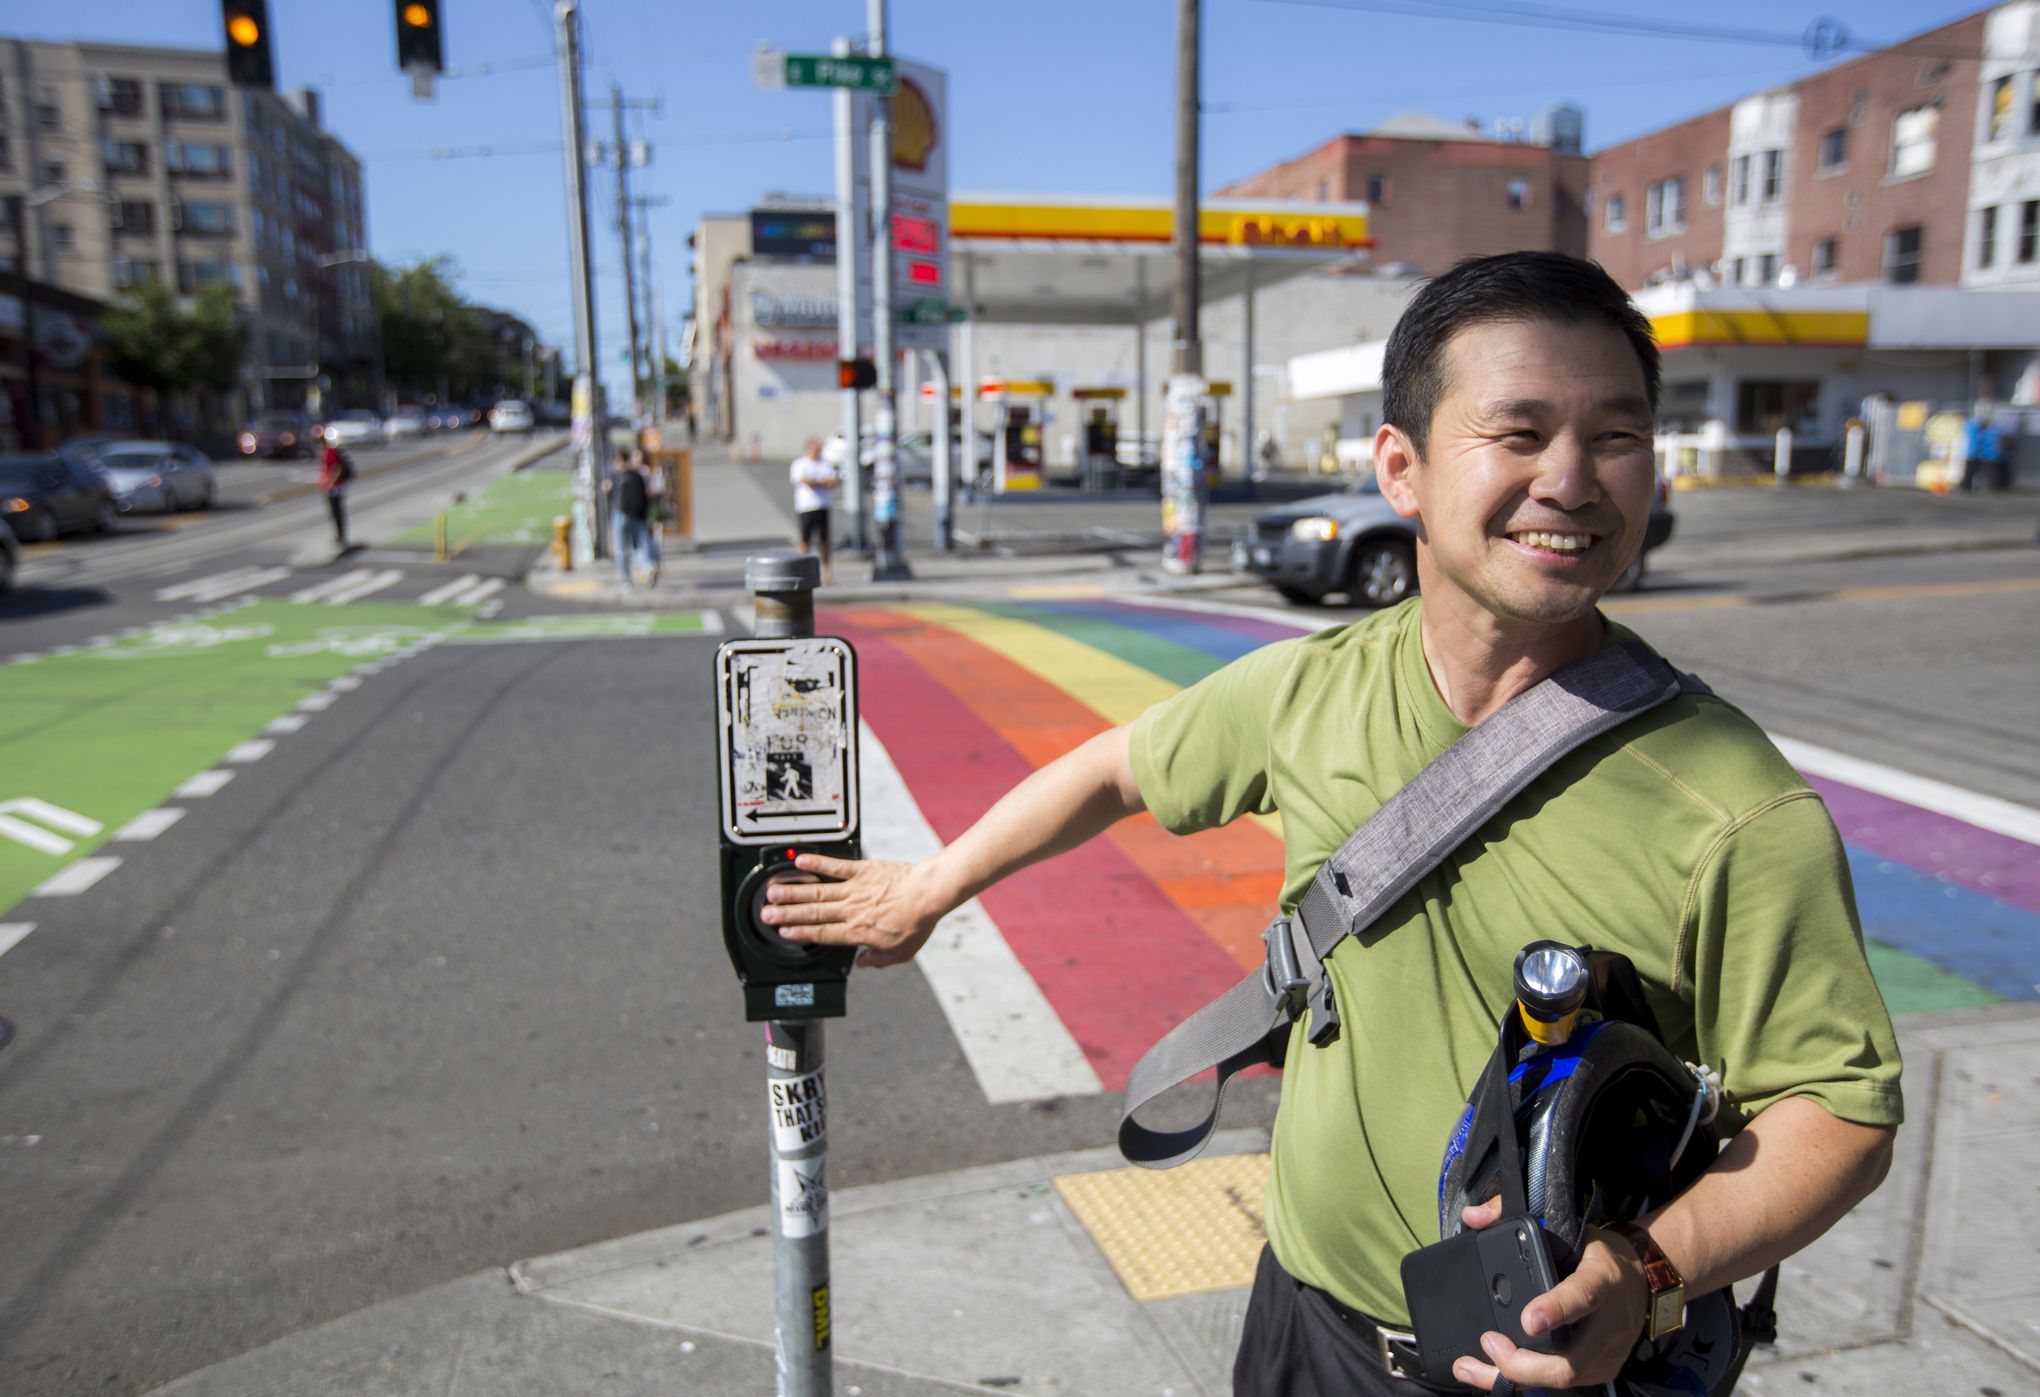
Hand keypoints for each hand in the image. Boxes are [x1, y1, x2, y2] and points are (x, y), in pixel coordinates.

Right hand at [756, 853, 947, 968]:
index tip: (783, 933)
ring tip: (773, 890)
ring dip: (793, 891)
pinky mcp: (862, 870)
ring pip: (817, 890)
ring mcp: (855, 889)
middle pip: (812, 913)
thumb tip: (862, 964)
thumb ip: (878, 960)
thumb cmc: (917, 922)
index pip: (822, 934)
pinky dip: (817, 862)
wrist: (929, 894)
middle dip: (787, 914)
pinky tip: (800, 861)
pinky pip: (836, 866)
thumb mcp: (901, 953)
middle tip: (766, 914)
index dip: (800, 934)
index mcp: (858, 932)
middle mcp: (851, 910)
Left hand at [1450, 1200, 1647, 1391]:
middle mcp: (1608, 1325)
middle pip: (1570, 1362)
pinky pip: (1563, 1384)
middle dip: (1523, 1364)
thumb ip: (1513, 1214)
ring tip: (1470, 1368)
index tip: (1527, 1320)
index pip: (1582, 1297)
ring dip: (1514, 1378)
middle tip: (1487, 1344)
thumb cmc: (1593, 1251)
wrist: (1642, 1279)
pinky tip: (1492, 1373)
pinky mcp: (1602, 1371)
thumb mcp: (1564, 1223)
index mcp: (1600, 1280)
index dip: (1555, 1310)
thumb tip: (1474, 1217)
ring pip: (1563, 1380)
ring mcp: (1607, 1353)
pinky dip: (1526, 1382)